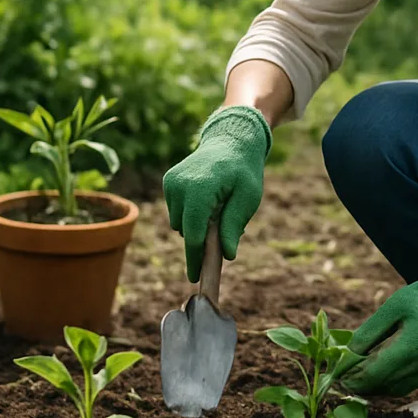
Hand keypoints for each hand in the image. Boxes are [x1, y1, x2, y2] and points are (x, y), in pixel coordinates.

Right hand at [163, 105, 271, 282]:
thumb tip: (226, 255)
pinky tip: (209, 199)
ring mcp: (171, 182)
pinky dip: (191, 213)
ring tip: (219, 208)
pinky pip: (177, 211)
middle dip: (202, 240)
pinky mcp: (169, 181)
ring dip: (198, 225)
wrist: (232, 139)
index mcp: (199, 188)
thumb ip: (234, 223)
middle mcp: (179, 185)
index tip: (196, 277)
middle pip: (186, 231)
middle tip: (224, 236)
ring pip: (180, 223)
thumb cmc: (244, 169)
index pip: (194, 233)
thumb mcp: (248, 196)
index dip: (196, 258)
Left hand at [342, 243, 417, 397]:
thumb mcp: (392, 306)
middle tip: (339, 374)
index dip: (351, 376)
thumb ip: (368, 333)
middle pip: (381, 384)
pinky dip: (387, 381)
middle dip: (358, 382)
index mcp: (415, 344)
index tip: (333, 373)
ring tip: (355, 370)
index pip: (374, 372)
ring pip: (391, 389)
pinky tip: (376, 369)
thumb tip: (345, 358)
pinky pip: (404, 386)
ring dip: (372, 384)